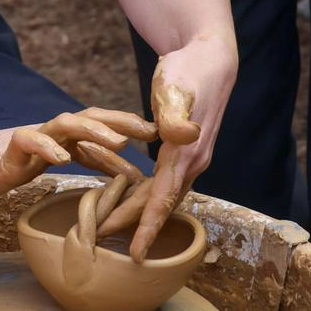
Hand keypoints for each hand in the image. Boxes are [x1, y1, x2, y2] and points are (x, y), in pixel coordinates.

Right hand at [0, 109, 157, 201]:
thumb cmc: (11, 164)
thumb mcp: (57, 164)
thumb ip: (89, 163)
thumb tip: (130, 174)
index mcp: (64, 136)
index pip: (101, 127)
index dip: (129, 128)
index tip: (160, 136)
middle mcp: (50, 131)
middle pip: (89, 117)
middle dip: (120, 121)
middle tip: (151, 130)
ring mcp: (31, 136)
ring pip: (65, 125)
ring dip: (94, 131)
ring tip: (119, 142)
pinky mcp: (9, 148)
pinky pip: (28, 142)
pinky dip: (47, 148)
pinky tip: (62, 159)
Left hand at [98, 35, 235, 260]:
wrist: (209, 57)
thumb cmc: (187, 71)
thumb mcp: (175, 88)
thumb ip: (174, 116)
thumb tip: (183, 136)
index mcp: (186, 153)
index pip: (164, 198)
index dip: (148, 226)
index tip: (135, 254)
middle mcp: (192, 161)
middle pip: (160, 202)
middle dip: (134, 223)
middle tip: (101, 237)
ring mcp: (190, 157)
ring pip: (161, 193)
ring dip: (137, 209)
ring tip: (109, 222)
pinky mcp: (184, 149)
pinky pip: (164, 180)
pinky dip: (145, 192)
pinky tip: (128, 194)